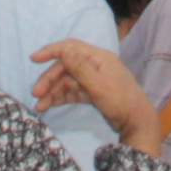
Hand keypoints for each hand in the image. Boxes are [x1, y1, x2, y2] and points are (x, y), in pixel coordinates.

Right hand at [35, 35, 150, 137]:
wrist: (136, 122)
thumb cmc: (120, 100)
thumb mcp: (98, 84)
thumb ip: (80, 68)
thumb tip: (65, 50)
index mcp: (98, 58)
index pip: (71, 48)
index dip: (51, 51)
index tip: (34, 59)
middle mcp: (94, 66)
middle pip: (65, 67)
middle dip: (50, 79)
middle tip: (36, 93)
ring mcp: (93, 80)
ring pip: (67, 81)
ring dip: (52, 91)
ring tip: (40, 106)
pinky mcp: (92, 93)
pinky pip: (72, 92)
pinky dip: (60, 98)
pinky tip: (49, 106)